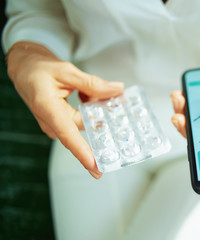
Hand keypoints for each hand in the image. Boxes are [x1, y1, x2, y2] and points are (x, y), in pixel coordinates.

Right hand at [6, 41, 123, 178]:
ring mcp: (55, 124)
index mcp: (48, 108)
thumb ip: (92, 83)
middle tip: (115, 104)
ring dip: (93, 108)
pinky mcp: (60, 122)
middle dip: (101, 118)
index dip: (83, 153)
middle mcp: (50, 121)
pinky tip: (85, 94)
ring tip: (91, 92)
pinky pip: (82, 120)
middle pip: (83, 128)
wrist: (24, 67)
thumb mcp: (67, 71)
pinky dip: (89, 107)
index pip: (68, 135)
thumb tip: (117, 89)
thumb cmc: (39, 69)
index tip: (96, 167)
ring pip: (85, 122)